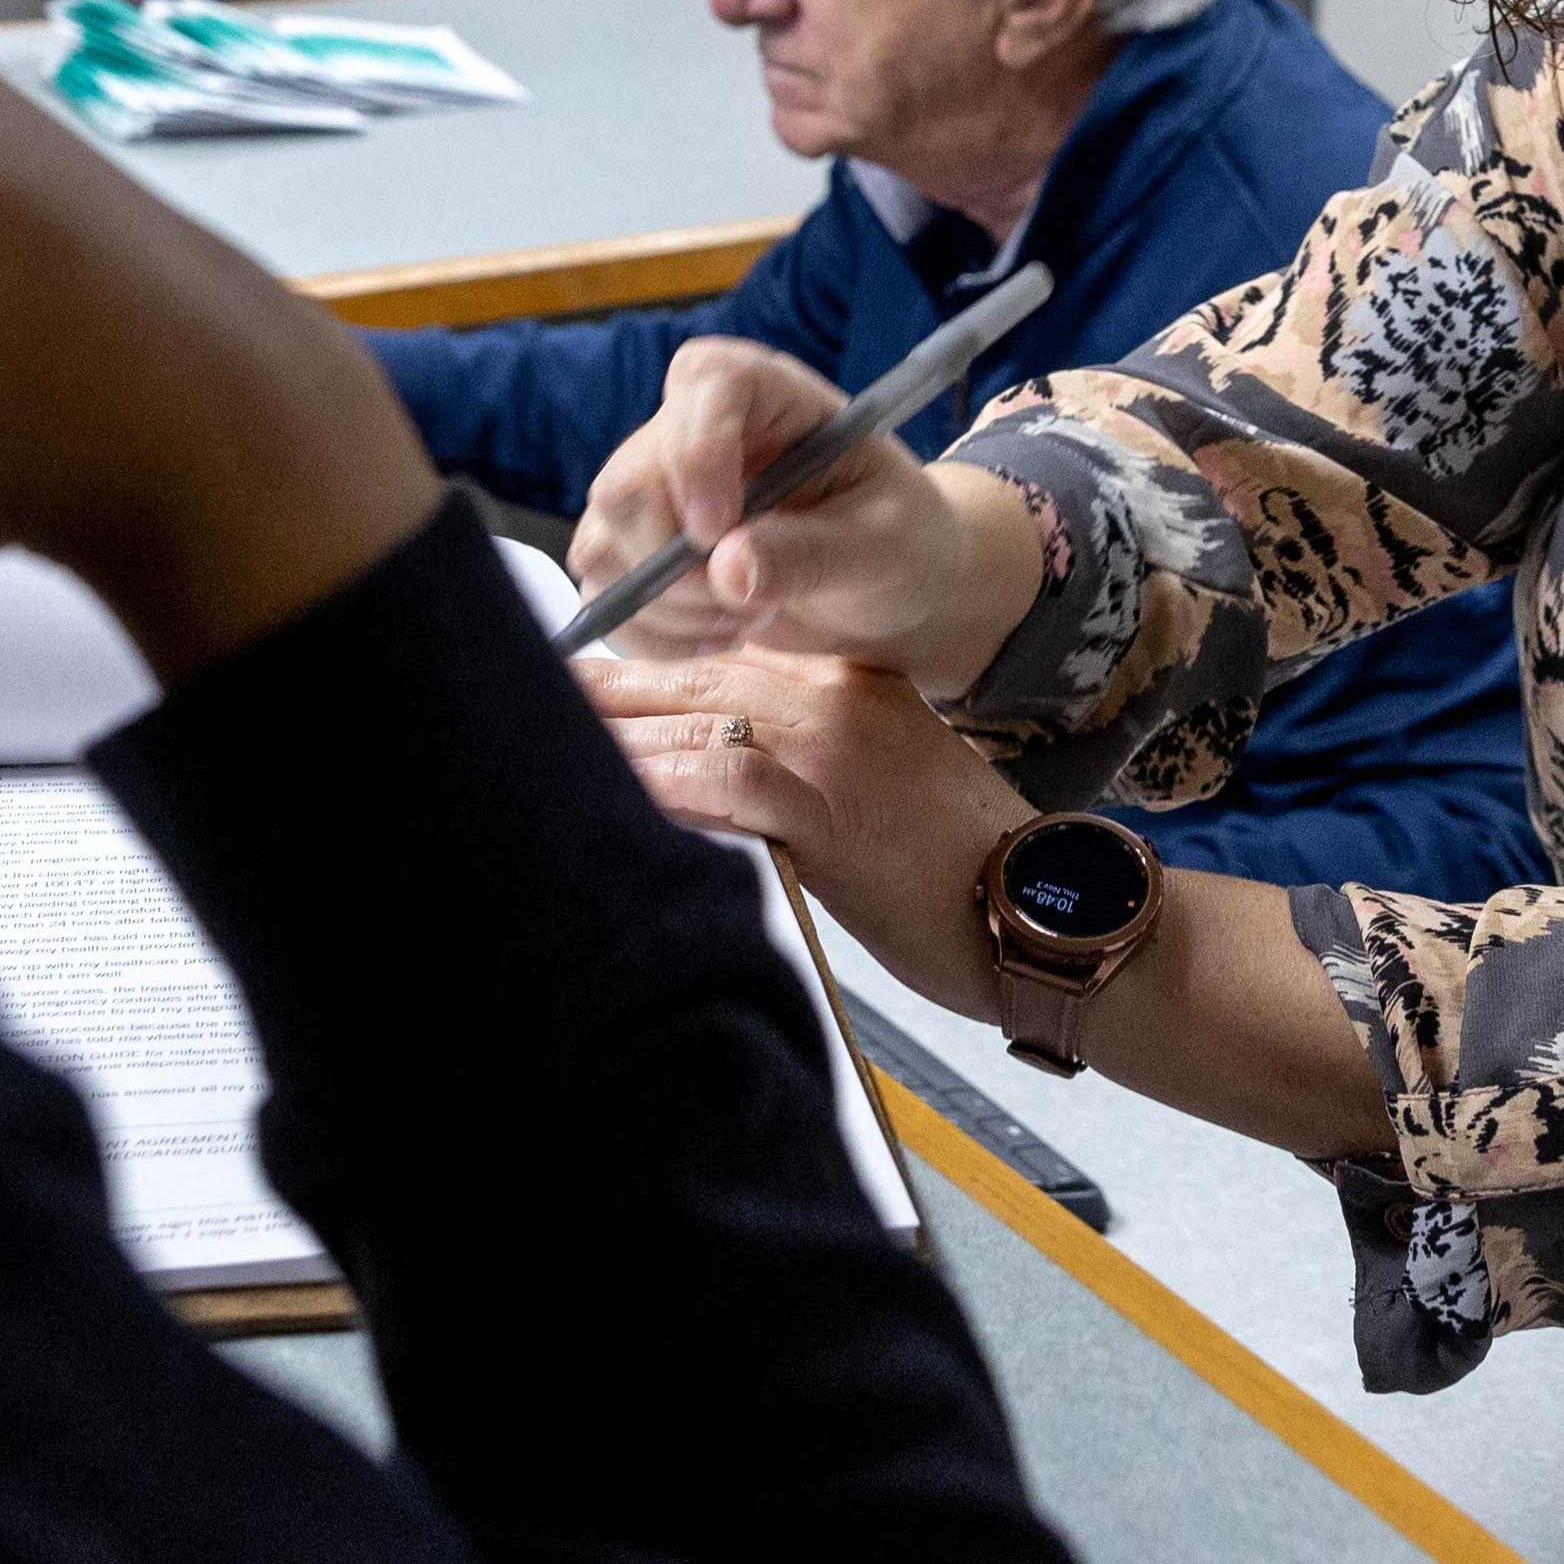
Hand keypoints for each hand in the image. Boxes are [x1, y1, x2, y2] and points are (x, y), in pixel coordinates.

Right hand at [568, 338, 1045, 687]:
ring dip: (670, 607)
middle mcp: (694, 428)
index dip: (697, 453)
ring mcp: (655, 489)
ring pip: (605, 542)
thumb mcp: (882, 546)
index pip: (703, 382)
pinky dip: (654, 634)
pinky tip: (719, 634)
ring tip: (747, 617)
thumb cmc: (898, 540)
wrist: (883, 587)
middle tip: (750, 601)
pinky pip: (602, 592)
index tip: (717, 531)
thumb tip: (728, 568)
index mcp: (766, 393)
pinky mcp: (635, 548)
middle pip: (628, 482)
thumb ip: (814, 552)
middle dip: (678, 565)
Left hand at [574, 642, 1035, 1017]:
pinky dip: (660, 784)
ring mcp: (829, 746)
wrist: (1042, 910)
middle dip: (599, 697)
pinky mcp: (828, 810)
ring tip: (539, 751)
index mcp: (842, 676)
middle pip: (687, 677)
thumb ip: (794, 755)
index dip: (631, 672)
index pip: (714, 653)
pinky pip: (723, 780)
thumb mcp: (874, 778)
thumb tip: (695, 764)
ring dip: (610, 741)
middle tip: (521, 704)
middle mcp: (831, 693)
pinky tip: (612, 795)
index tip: (566, 684)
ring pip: (692, 719)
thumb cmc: (954, 866)